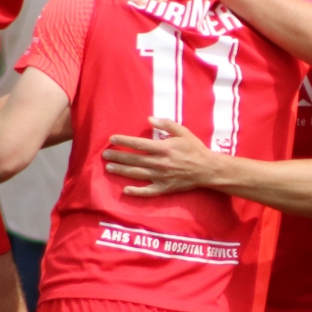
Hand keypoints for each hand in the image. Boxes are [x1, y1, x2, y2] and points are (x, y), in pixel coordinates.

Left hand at [102, 119, 220, 195]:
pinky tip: (125, 190)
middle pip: (133, 159)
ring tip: (109, 168)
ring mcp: (160, 177)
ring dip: (121, 171)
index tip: (112, 139)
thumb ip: (166, 124)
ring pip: (136, 174)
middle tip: (105, 155)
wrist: (207, 169)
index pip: (138, 144)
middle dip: (118, 156)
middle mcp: (159, 163)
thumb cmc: (195, 149)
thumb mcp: (183, 132)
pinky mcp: (164, 188)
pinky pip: (148, 191)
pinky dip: (136, 191)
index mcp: (163, 148)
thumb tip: (149, 119)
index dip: (123, 141)